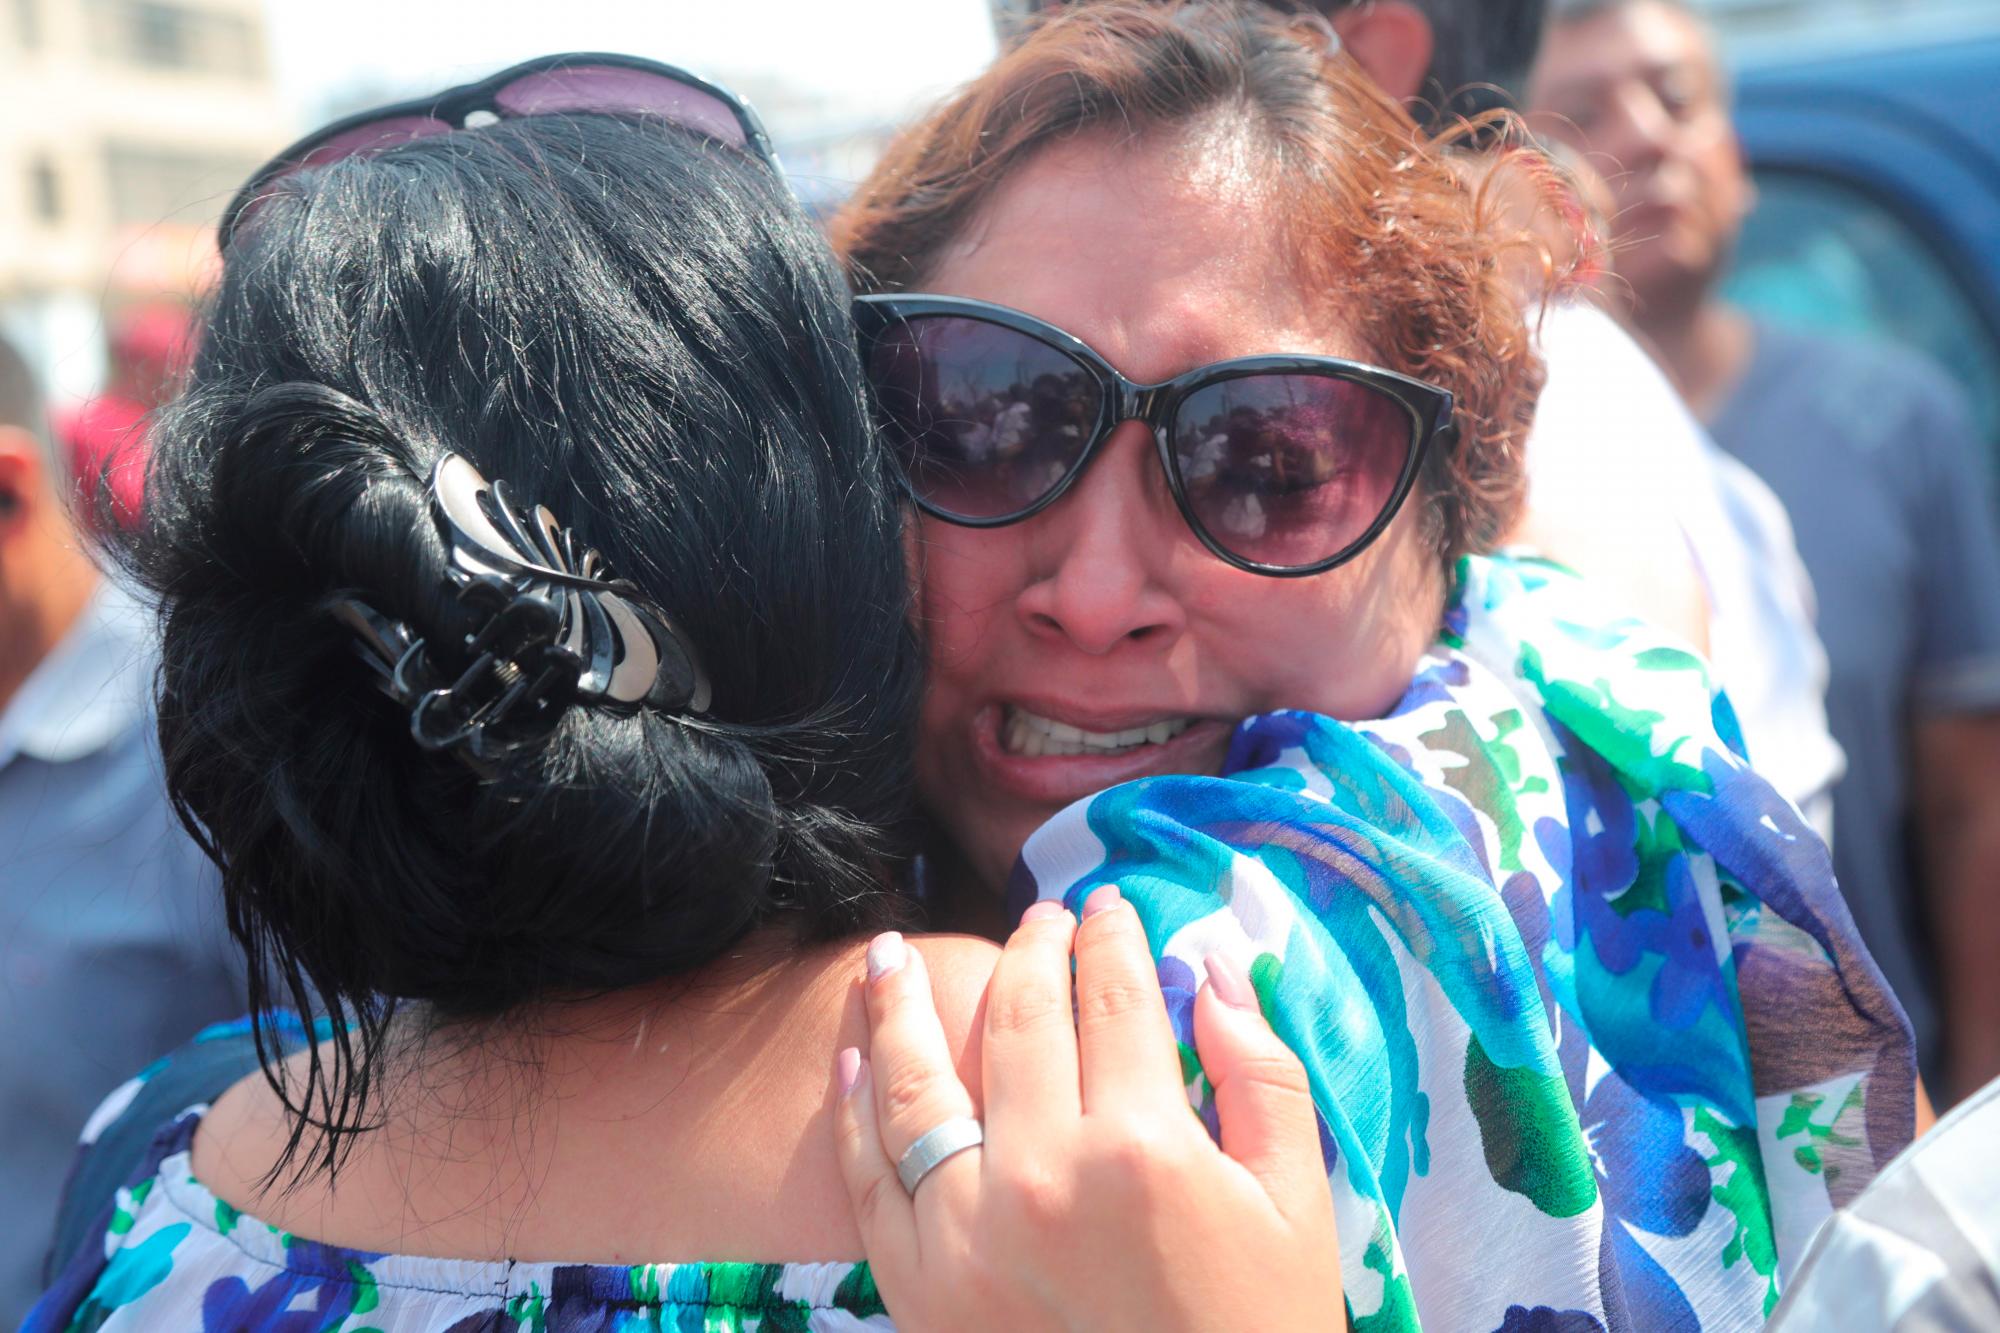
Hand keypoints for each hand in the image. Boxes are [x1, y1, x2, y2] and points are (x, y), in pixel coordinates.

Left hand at [833, 885, 1341, 1331]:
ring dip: (900, 1005)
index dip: (1112, 937)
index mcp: (1140, 1148)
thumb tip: (1214, 971)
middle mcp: (1039, 1177)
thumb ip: (1260, 1077)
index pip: (1113, 999)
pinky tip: (855, 1057)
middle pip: (1020, 1019)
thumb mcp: (1295, 1207)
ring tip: (890, 954)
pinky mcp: (918, 1288)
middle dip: (1031, 949)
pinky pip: (869, 1177)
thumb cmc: (1256, 1331)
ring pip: (917, 1083)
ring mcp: (964, 1234)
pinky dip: (854, 1110)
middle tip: (1038, 918)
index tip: (1110, 907)